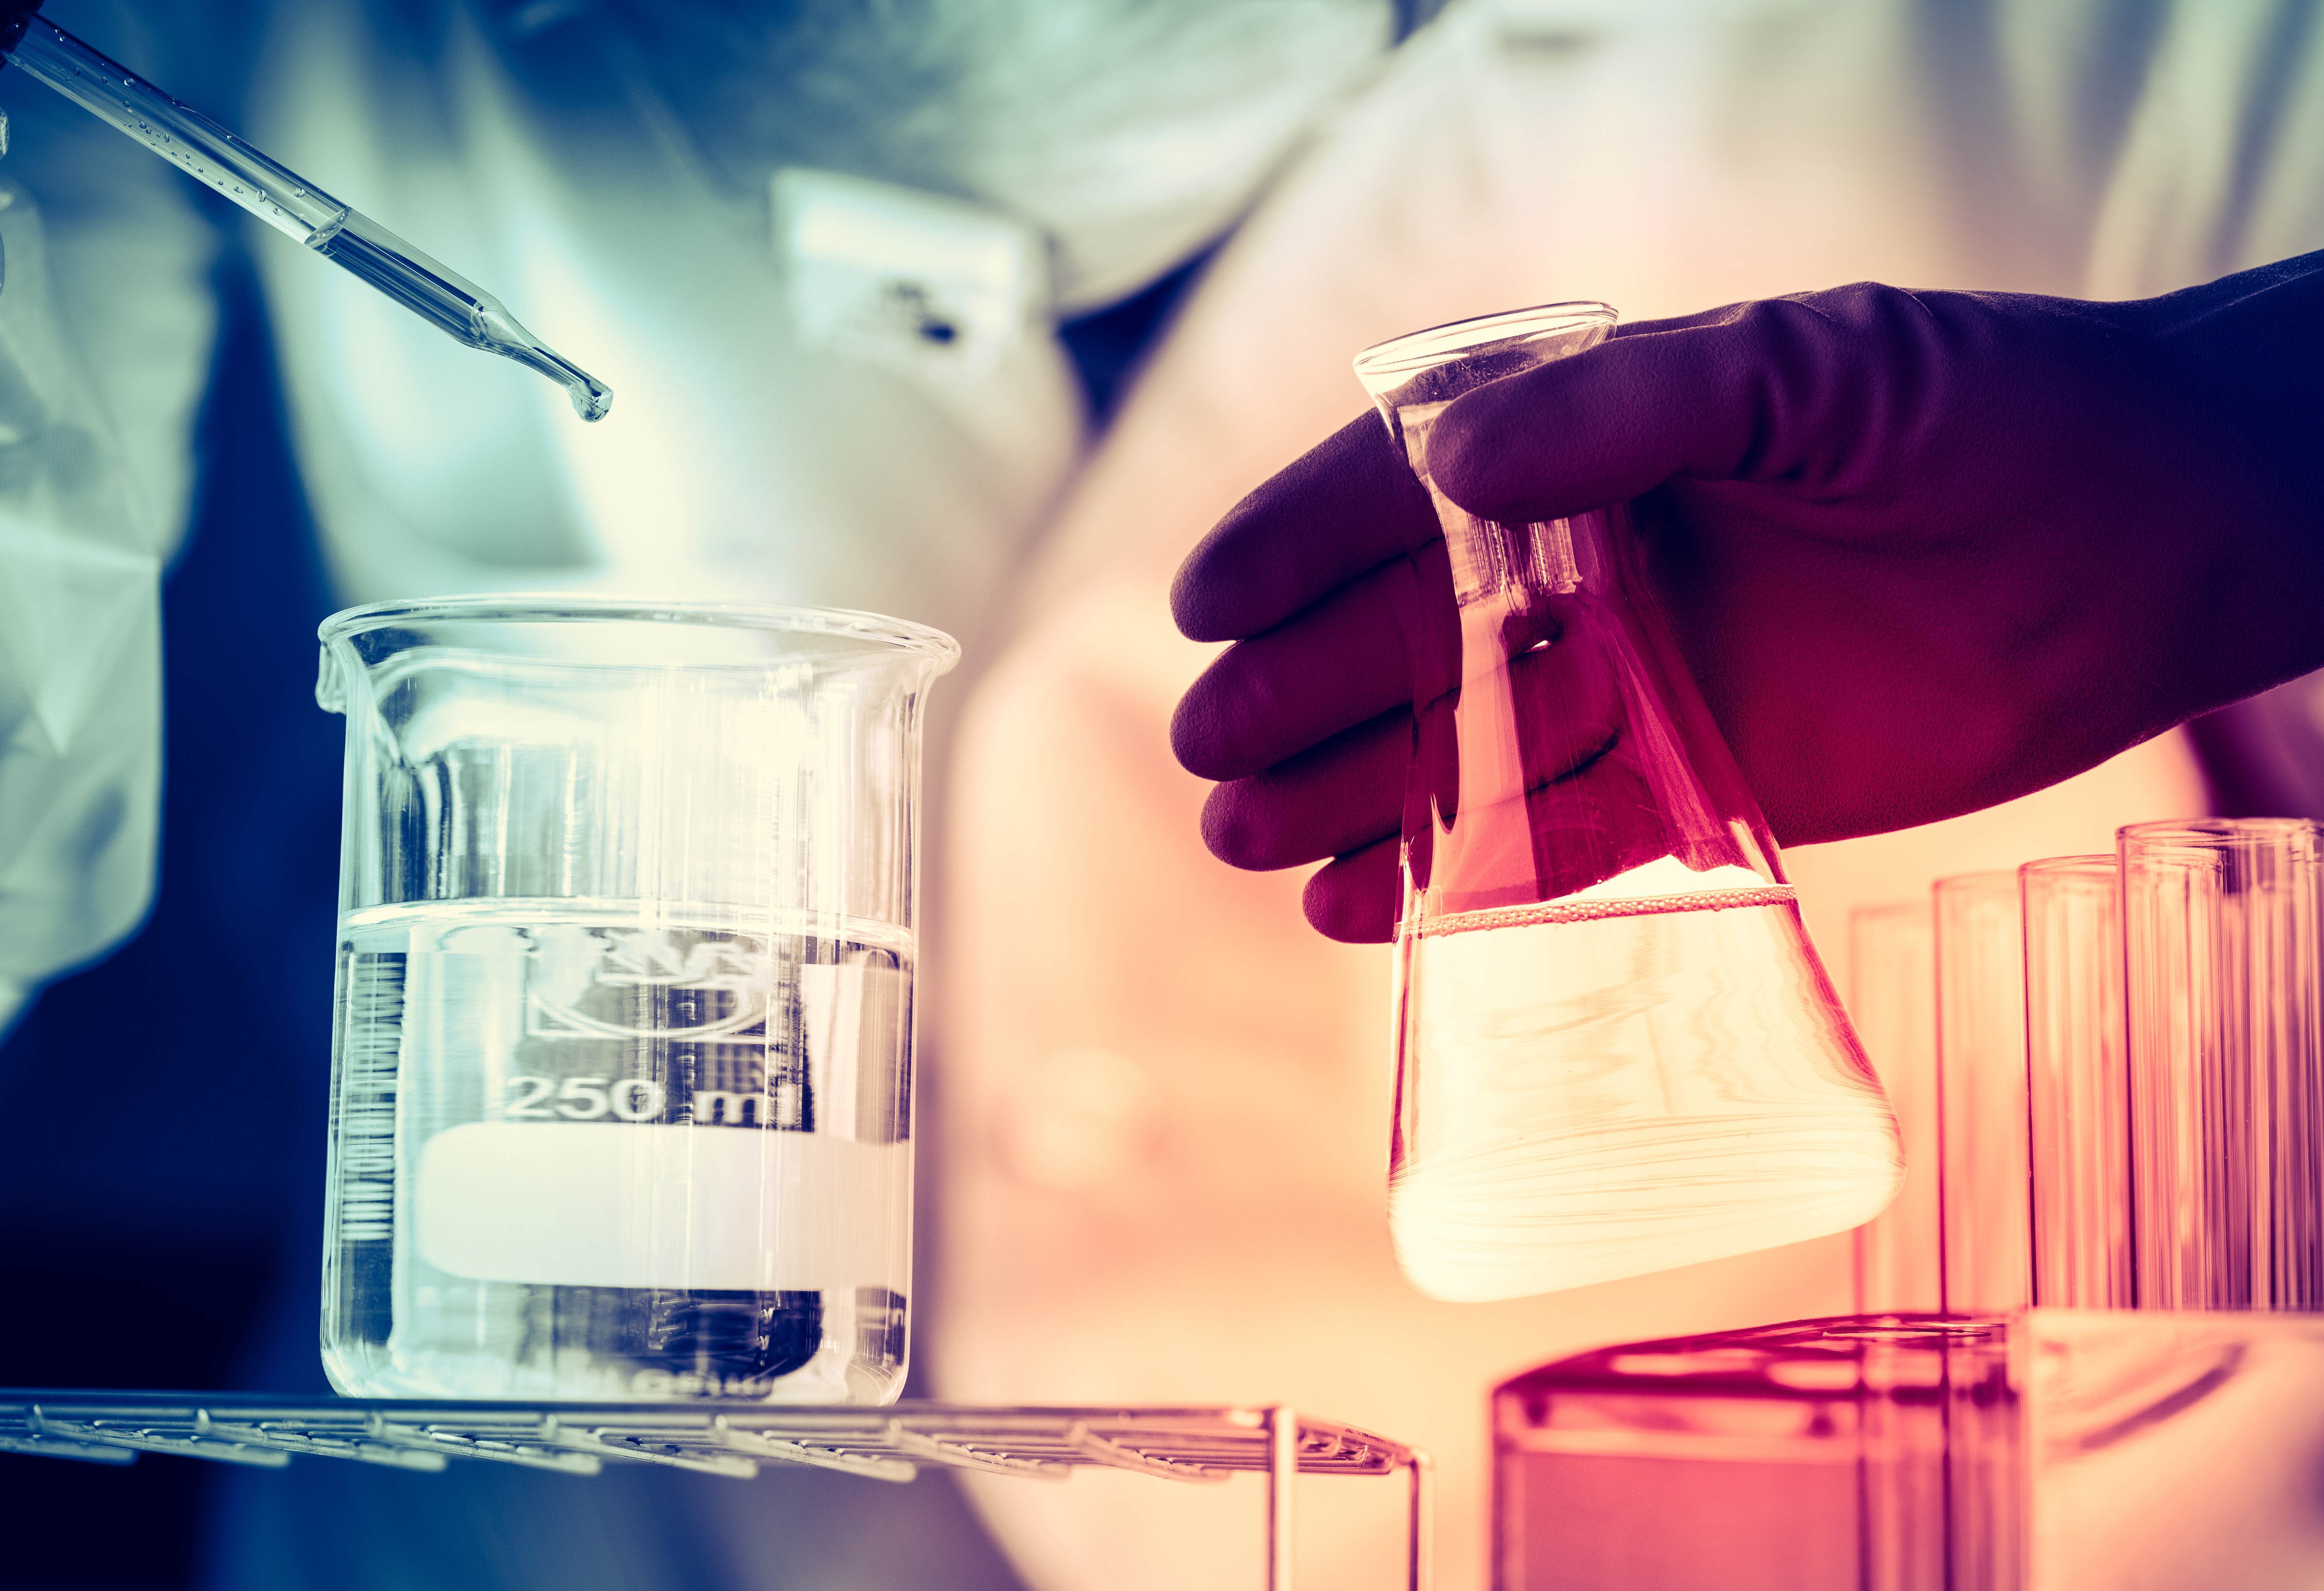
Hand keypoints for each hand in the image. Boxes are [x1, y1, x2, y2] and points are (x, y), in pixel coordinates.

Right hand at [1171, 259, 2323, 941]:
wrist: (2157, 545)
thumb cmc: (1992, 413)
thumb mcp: (1809, 368)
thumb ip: (1633, 405)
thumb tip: (1450, 454)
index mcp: (1595, 449)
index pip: (1404, 494)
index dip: (1295, 546)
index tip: (1205, 605)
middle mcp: (1594, 572)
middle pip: (1403, 637)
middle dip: (1297, 693)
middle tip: (1213, 751)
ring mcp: (1639, 687)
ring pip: (1456, 753)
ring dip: (1344, 798)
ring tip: (1250, 845)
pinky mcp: (1703, 794)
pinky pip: (1553, 848)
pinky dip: (1455, 883)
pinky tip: (1358, 910)